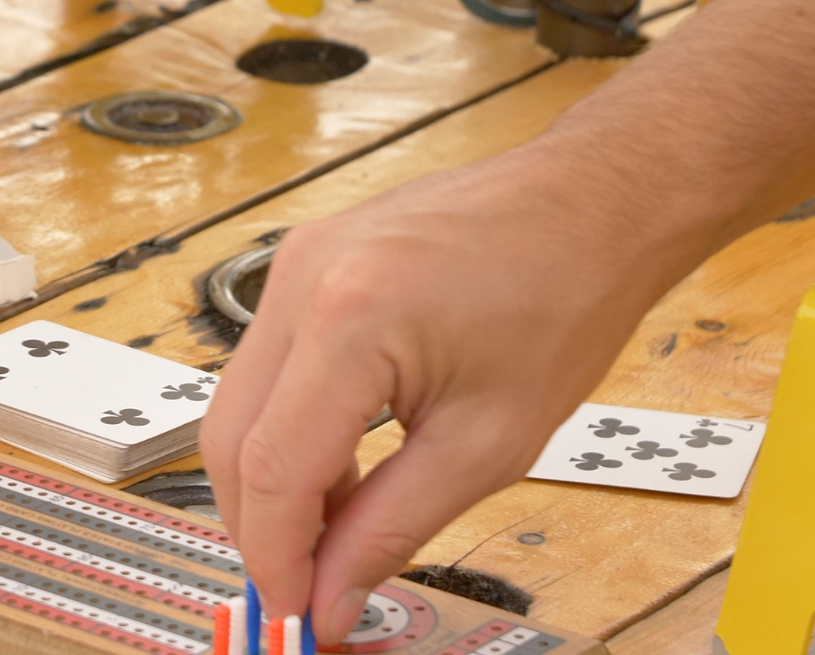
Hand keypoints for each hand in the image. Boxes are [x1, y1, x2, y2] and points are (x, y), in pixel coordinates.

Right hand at [198, 142, 679, 643]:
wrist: (586, 202)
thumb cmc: (562, 298)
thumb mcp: (489, 442)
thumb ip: (392, 527)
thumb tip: (330, 593)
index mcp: (348, 320)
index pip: (272, 469)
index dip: (276, 557)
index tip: (299, 618)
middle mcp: (299, 283)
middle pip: (228, 439)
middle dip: (261, 528)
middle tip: (308, 590)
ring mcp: (291, 265)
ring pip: (237, 405)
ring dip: (273, 482)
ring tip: (336, 534)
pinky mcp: (300, 263)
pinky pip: (265, 366)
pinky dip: (287, 430)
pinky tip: (341, 468)